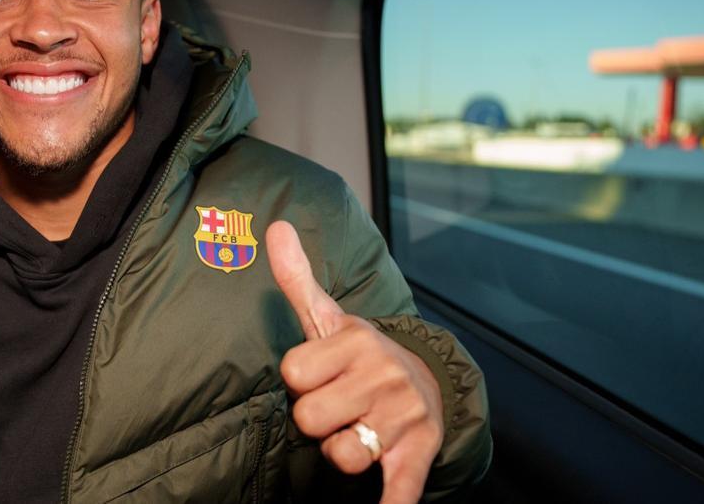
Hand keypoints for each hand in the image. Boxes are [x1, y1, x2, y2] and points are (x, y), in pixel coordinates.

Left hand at [267, 221, 442, 503]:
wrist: (428, 383)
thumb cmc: (360, 356)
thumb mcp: (329, 316)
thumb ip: (297, 277)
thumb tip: (275, 227)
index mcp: (356, 341)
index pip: (292, 374)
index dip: (299, 380)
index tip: (319, 373)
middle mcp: (382, 376)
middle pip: (308, 419)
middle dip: (317, 419)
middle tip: (338, 405)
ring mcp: (401, 417)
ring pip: (340, 456)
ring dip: (342, 451)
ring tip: (356, 430)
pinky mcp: (415, 454)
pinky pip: (399, 488)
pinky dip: (392, 503)